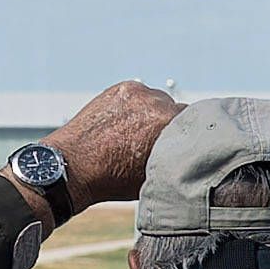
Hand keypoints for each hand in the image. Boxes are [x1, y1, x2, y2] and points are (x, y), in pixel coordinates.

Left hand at [52, 79, 177, 211]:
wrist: (73, 167)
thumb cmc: (112, 179)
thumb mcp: (155, 176)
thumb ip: (176, 158)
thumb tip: (189, 156)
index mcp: (169, 125)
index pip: (196, 123)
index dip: (188, 136)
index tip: (181, 144)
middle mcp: (157, 104)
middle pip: (177, 110)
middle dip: (170, 125)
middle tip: (156, 141)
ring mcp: (137, 93)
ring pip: (158, 101)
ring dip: (153, 114)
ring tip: (137, 133)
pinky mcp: (121, 88)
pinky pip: (139, 95)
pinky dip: (135, 107)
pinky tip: (124, 124)